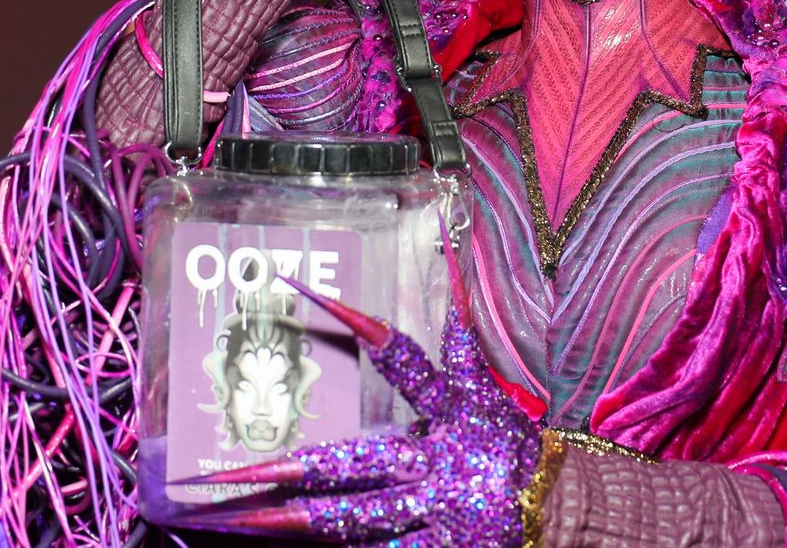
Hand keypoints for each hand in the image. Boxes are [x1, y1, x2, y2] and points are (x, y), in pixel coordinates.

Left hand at [184, 282, 543, 545]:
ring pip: (356, 517)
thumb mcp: (487, 394)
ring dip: (292, 520)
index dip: (352, 322)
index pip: (401, 357)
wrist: (561, 507)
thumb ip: (462, 346)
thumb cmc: (512, 445)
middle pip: (357, 461)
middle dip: (290, 467)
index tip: (301, 289)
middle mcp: (439, 458)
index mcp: (452, 408)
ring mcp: (438, 507)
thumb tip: (450, 266)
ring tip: (234, 522)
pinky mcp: (444, 545)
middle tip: (226, 473)